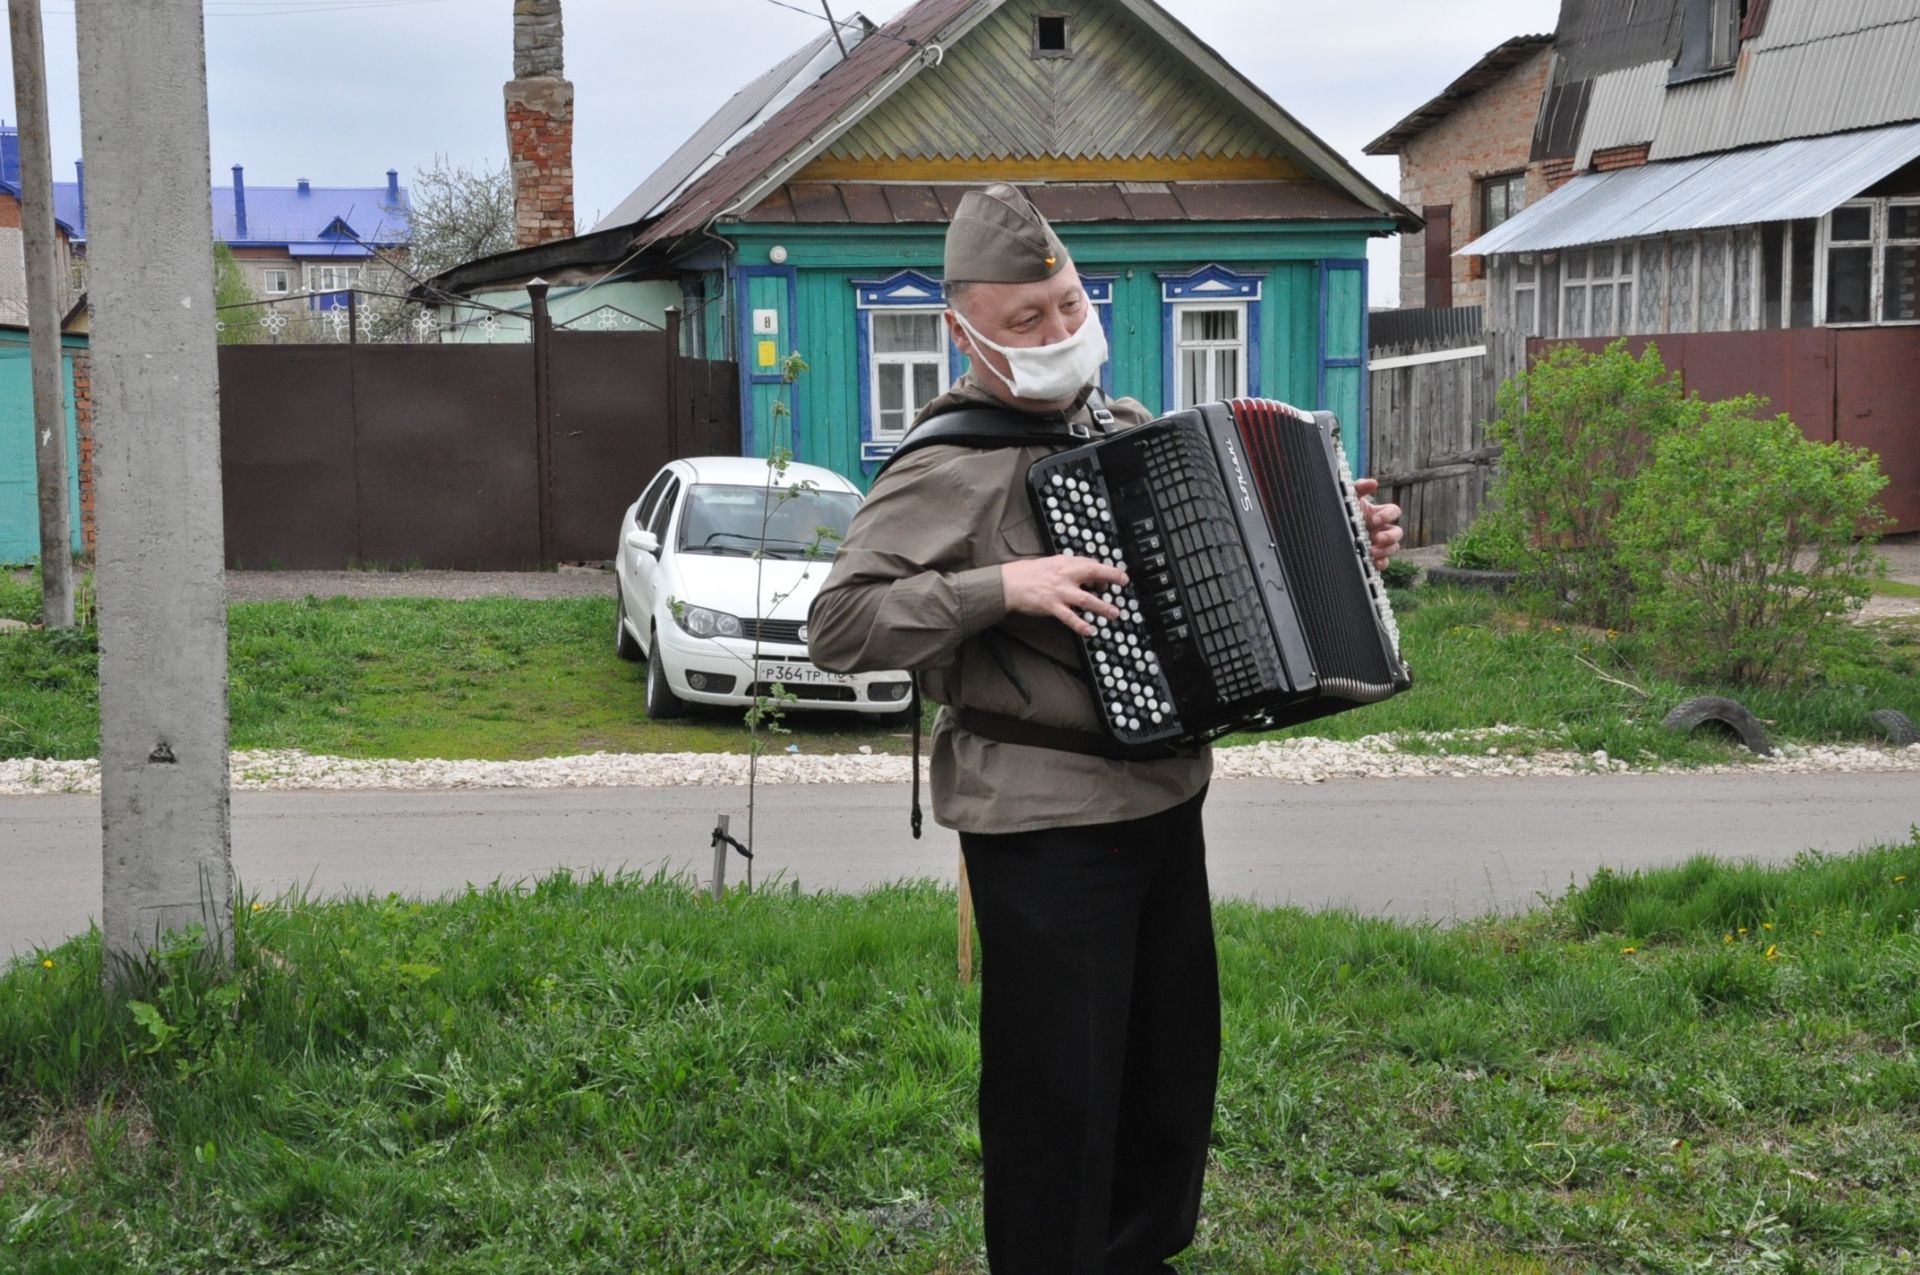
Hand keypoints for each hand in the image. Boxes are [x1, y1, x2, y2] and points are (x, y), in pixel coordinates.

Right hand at [1002, 555, 1127, 635]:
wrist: (1009, 583)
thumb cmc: (1029, 573)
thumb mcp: (1051, 563)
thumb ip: (1069, 566)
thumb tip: (1086, 570)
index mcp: (1065, 563)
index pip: (1090, 563)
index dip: (1105, 569)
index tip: (1117, 575)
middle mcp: (1064, 575)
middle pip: (1092, 573)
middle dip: (1111, 577)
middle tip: (1123, 583)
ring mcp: (1058, 591)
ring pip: (1085, 599)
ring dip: (1102, 606)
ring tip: (1114, 613)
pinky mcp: (1051, 606)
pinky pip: (1069, 617)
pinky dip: (1080, 624)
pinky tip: (1090, 630)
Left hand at [1352, 478, 1403, 568]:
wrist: (1331, 526)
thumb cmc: (1346, 509)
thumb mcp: (1350, 497)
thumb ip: (1360, 487)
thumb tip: (1373, 483)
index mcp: (1380, 513)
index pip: (1394, 512)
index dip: (1388, 515)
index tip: (1375, 519)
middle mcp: (1383, 529)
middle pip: (1398, 533)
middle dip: (1389, 536)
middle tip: (1377, 537)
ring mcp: (1380, 544)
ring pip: (1394, 548)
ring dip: (1386, 550)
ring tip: (1371, 551)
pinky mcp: (1374, 557)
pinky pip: (1384, 562)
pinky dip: (1382, 563)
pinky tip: (1374, 563)